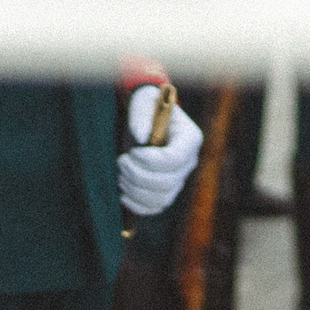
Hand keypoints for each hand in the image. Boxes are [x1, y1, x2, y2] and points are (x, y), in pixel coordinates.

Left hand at [118, 84, 202, 215]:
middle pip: (167, 182)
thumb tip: (141, 138)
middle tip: (121, 160)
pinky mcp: (165, 192)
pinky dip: (136, 204)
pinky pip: (154, 208)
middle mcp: (188, 162)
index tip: (132, 151)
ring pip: (161, 198)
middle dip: (138, 174)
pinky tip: (122, 192)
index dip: (151, 161)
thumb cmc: (144, 107)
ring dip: (135, 189)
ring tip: (120, 173)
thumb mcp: (142, 102)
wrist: (141, 120)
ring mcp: (178, 179)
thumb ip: (141, 116)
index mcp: (189, 138)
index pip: (175, 159)